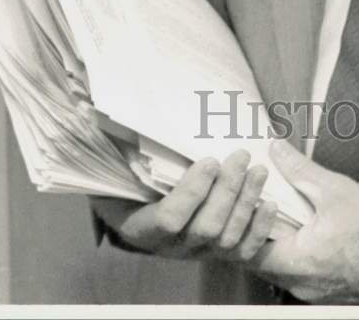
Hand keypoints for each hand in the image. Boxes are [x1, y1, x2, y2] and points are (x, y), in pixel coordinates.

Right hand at [91, 149, 276, 261]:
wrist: (142, 207)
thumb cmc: (130, 178)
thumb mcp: (114, 163)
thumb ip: (112, 139)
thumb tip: (90, 106)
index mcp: (140, 226)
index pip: (169, 219)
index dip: (192, 192)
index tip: (209, 160)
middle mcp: (170, 247)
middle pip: (205, 228)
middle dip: (227, 191)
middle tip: (241, 155)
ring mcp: (196, 252)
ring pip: (226, 238)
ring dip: (246, 203)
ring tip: (259, 170)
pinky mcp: (218, 253)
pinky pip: (242, 252)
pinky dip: (259, 230)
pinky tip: (269, 203)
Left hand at [249, 140, 358, 303]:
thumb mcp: (333, 189)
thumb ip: (298, 169)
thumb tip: (276, 148)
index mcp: (300, 262)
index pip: (250, 254)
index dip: (244, 230)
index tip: (245, 209)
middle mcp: (304, 286)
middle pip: (265, 265)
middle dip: (259, 238)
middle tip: (262, 209)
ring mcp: (319, 295)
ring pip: (284, 274)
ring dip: (280, 249)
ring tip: (285, 220)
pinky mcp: (333, 295)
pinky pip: (304, 280)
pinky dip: (299, 259)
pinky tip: (308, 236)